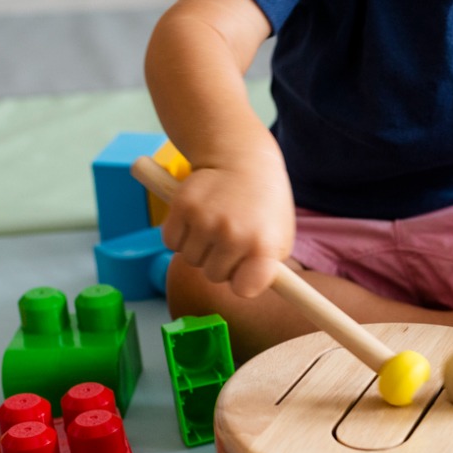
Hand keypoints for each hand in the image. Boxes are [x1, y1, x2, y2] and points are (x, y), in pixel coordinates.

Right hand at [160, 160, 294, 297]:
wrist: (243, 160)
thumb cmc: (264, 205)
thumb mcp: (280, 236)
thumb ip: (268, 268)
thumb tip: (250, 293)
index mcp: (264, 246)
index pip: (244, 290)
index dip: (241, 283)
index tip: (243, 272)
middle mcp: (234, 235)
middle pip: (214, 277)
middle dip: (220, 263)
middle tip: (230, 239)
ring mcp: (206, 221)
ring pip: (191, 260)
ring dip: (200, 248)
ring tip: (216, 225)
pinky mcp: (182, 206)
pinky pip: (171, 242)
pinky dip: (180, 235)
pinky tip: (198, 217)